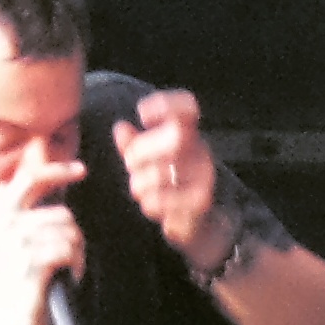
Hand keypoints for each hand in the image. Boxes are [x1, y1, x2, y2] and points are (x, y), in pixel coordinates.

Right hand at [0, 153, 85, 324]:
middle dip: (75, 226)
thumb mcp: (2, 242)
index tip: (80, 170)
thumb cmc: (16, 280)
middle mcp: (3, 224)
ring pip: (70, 232)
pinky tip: (70, 275)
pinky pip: (69, 249)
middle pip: (59, 211)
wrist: (11, 320)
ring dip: (77, 252)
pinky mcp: (31, 262)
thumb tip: (4, 183)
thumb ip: (6, 212)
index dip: (57, 171)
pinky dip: (77, 264)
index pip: (28, 178)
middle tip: (82, 232)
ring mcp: (17, 243)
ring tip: (66, 268)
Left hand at [114, 90, 219, 255]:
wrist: (199, 221)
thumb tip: (120, 128)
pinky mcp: (200, 203)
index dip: (164, 104)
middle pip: (172, 137)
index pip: (187, 107)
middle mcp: (202, 152)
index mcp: (191, 135)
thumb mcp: (150, 161)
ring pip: (159, 173)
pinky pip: (160, 200)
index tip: (143, 114)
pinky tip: (151, 204)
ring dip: (139, 183)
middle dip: (140, 150)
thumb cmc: (171, 183)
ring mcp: (204, 177)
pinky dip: (149, 204)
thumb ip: (133, 144)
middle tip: (130, 163)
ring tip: (140, 188)